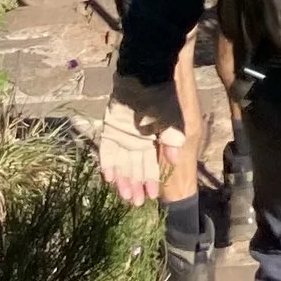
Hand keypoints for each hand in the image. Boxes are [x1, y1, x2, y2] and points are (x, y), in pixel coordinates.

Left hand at [99, 75, 185, 205]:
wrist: (144, 77)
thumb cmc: (161, 98)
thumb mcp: (171, 120)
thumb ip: (172, 140)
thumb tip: (174, 160)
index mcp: (153, 140)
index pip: (152, 165)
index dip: (152, 180)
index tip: (153, 196)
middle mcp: (137, 141)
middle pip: (135, 168)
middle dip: (136, 185)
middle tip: (135, 203)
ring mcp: (122, 136)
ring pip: (121, 164)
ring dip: (122, 180)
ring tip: (124, 196)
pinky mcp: (109, 129)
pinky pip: (107, 151)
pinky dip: (107, 164)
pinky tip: (108, 179)